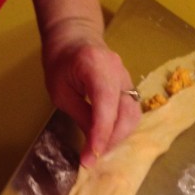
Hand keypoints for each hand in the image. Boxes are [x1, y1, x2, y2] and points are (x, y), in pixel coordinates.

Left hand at [41, 19, 141, 166]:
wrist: (74, 36)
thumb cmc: (60, 62)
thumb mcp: (61, 92)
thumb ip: (80, 116)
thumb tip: (93, 145)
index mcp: (97, 67)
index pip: (106, 106)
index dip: (101, 135)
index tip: (90, 158)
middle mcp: (119, 72)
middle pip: (127, 113)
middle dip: (112, 140)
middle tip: (93, 156)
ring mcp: (127, 78)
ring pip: (134, 115)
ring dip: (119, 137)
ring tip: (100, 149)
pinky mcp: (129, 87)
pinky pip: (132, 112)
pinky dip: (122, 128)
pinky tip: (108, 137)